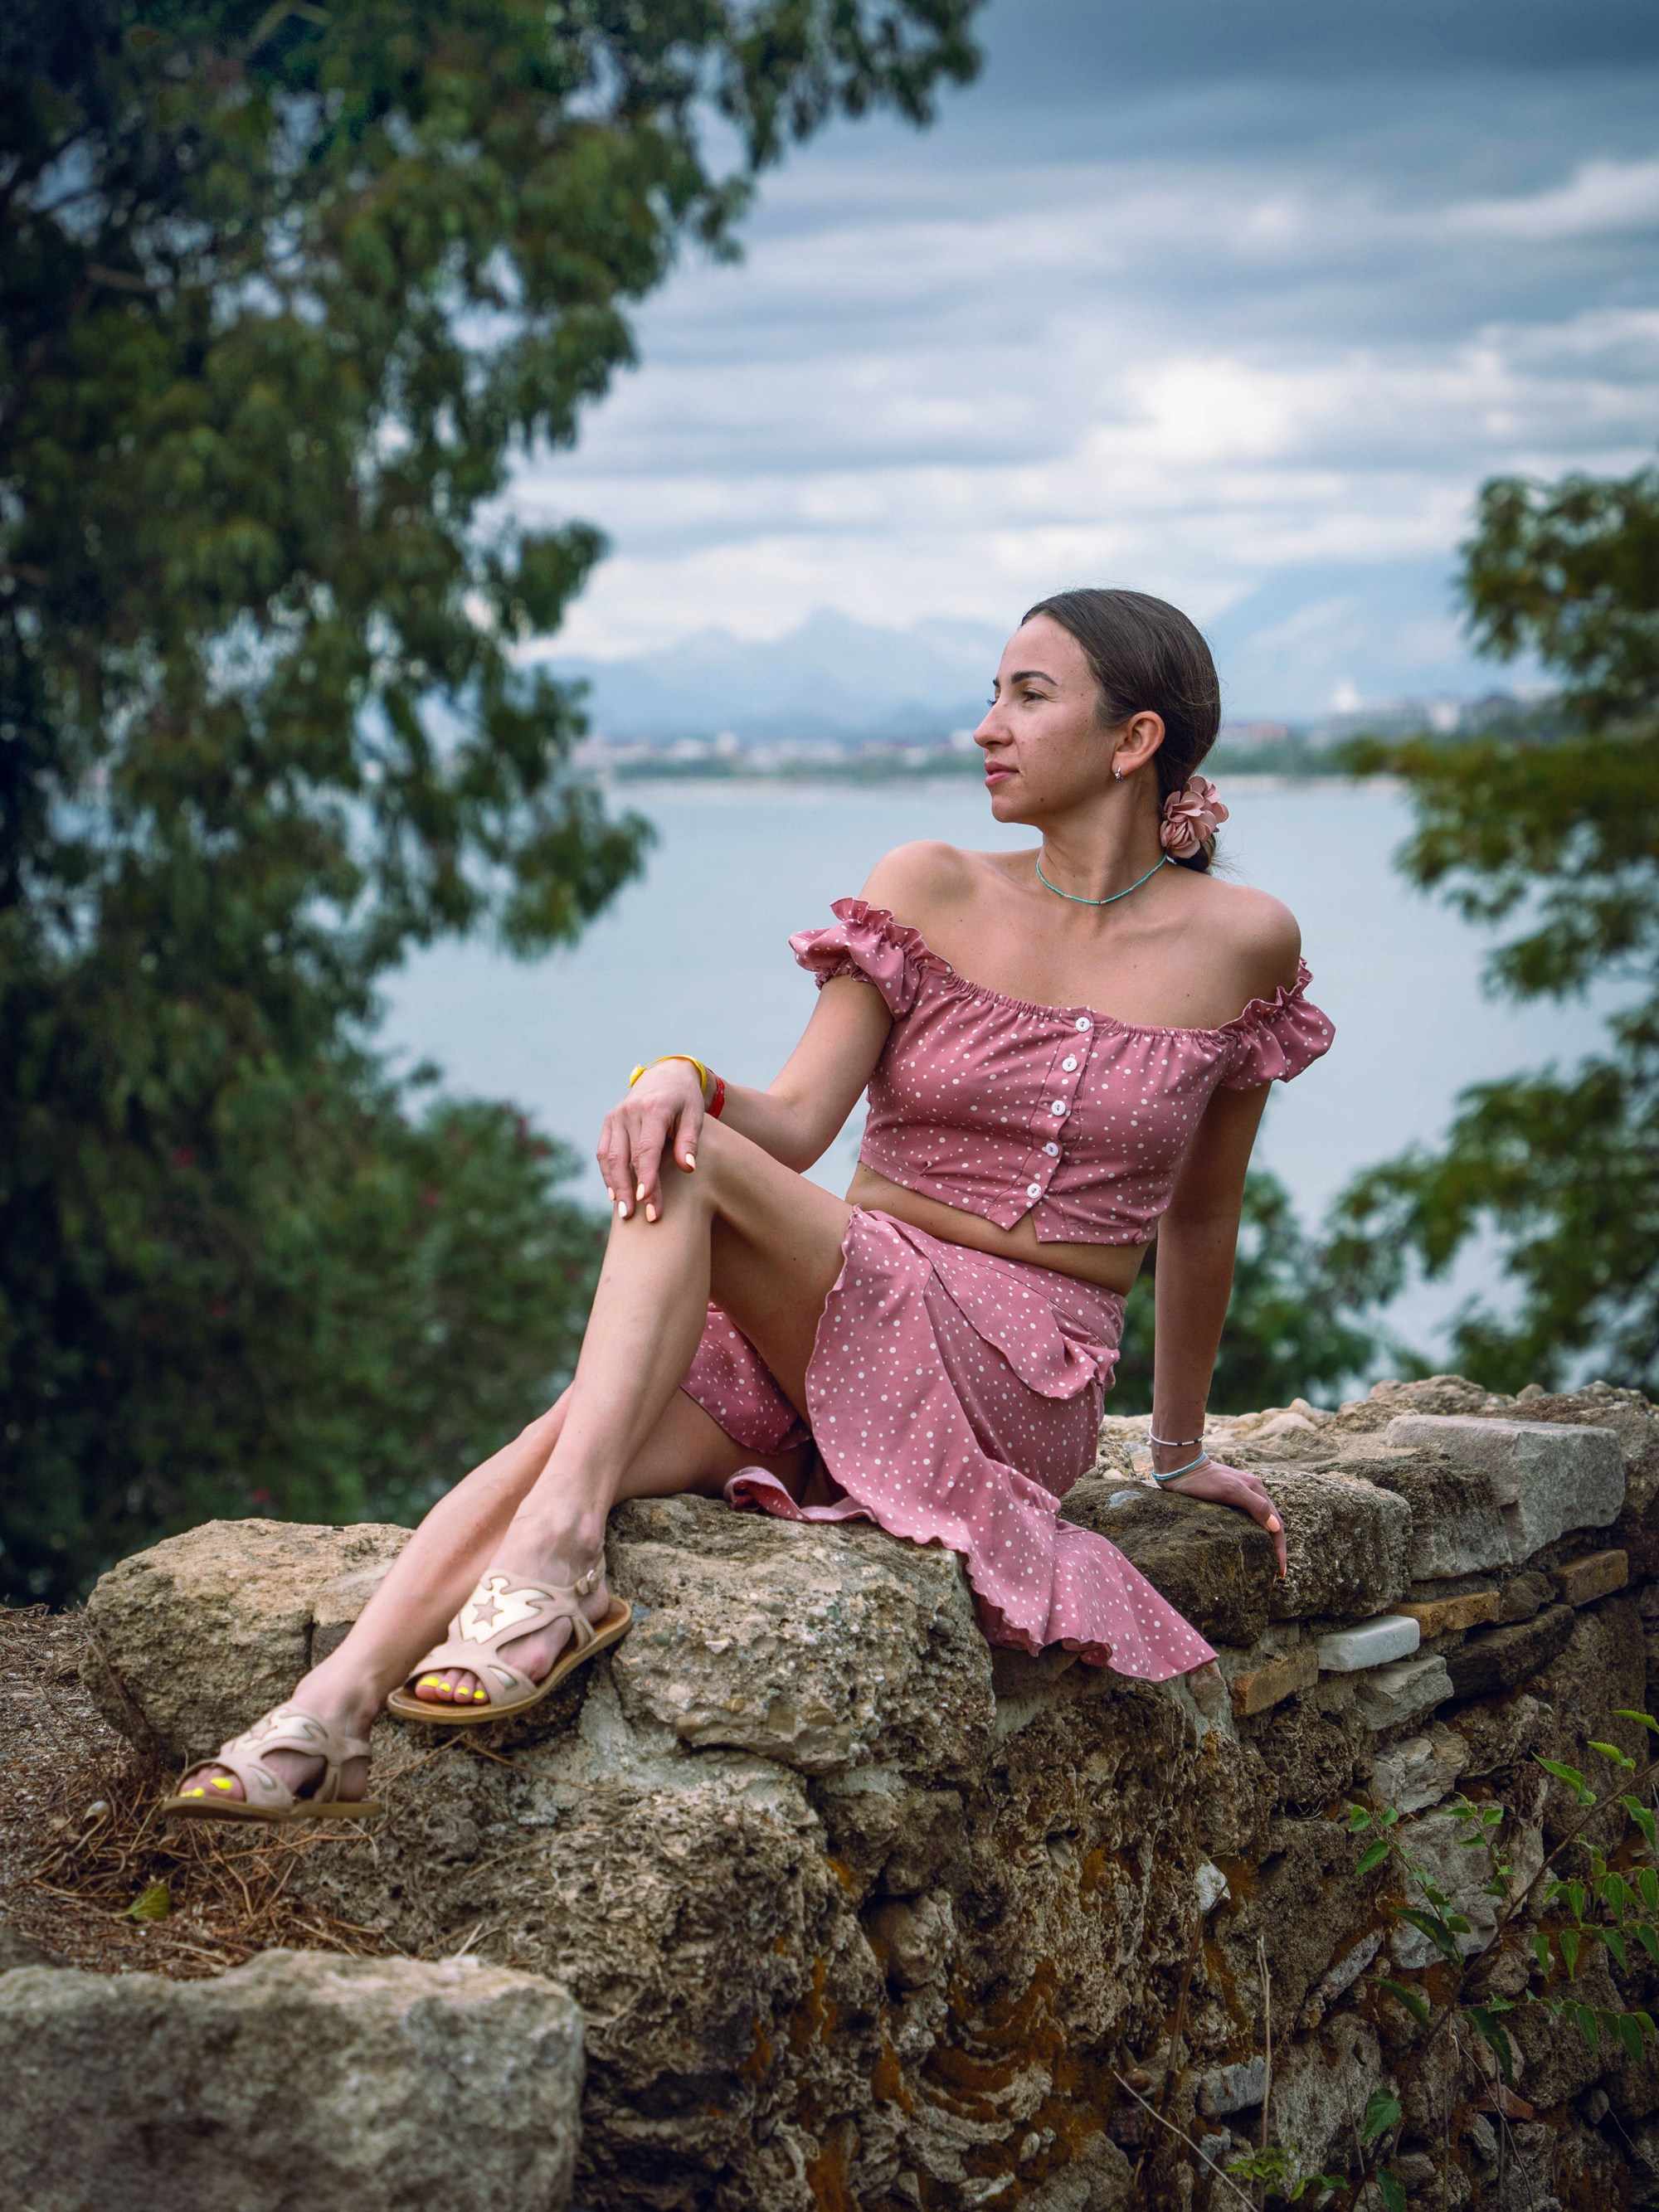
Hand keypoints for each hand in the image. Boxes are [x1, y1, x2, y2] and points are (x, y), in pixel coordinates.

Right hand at [597, 1061, 704, 1221]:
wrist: (667, 1074)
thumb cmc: (686, 1100)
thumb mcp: (695, 1116)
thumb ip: (689, 1142)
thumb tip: (688, 1168)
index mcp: (653, 1109)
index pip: (647, 1149)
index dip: (646, 1176)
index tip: (646, 1201)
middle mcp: (629, 1112)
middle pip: (626, 1157)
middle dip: (630, 1189)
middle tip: (636, 1216)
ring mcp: (616, 1116)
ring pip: (610, 1157)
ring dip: (616, 1186)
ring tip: (624, 1213)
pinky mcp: (609, 1122)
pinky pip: (604, 1152)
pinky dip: (608, 1174)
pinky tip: (615, 1195)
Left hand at [1159, 1456, 1286, 1577]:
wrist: (1180, 1467)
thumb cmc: (1203, 1480)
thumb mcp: (1230, 1491)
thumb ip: (1255, 1505)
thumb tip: (1276, 1527)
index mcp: (1258, 1491)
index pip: (1277, 1525)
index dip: (1280, 1550)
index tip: (1279, 1572)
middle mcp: (1253, 1493)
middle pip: (1272, 1525)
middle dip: (1276, 1550)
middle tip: (1275, 1574)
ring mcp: (1241, 1496)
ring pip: (1260, 1524)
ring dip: (1266, 1544)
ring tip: (1265, 1564)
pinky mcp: (1228, 1501)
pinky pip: (1247, 1521)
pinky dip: (1253, 1537)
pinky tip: (1248, 1547)